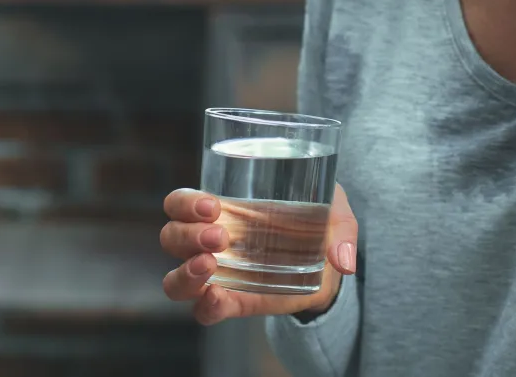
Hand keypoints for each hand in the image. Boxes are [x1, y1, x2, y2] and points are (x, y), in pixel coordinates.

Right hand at [160, 183, 358, 325]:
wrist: (332, 267)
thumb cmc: (322, 225)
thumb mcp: (336, 214)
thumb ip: (342, 230)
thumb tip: (344, 260)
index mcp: (226, 210)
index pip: (180, 204)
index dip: (184, 203)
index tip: (211, 205)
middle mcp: (213, 242)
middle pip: (171, 238)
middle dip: (187, 235)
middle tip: (220, 235)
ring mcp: (221, 276)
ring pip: (175, 279)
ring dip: (185, 271)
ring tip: (211, 264)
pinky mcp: (235, 303)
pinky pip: (204, 312)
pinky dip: (205, 307)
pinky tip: (218, 298)